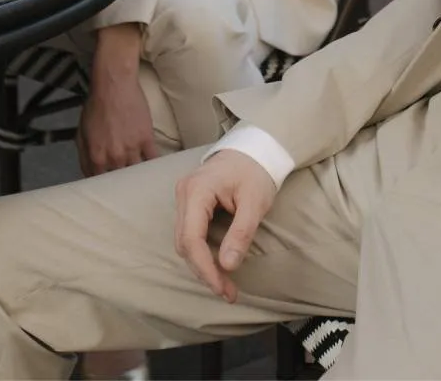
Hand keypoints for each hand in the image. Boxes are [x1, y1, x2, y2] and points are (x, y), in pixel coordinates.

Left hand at [78, 23, 156, 175]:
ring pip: (136, 173)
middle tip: (125, 190)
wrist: (113, 86)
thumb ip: (84, 157)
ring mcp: (131, 149)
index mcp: (96, 157)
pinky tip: (154, 172)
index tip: (109, 190)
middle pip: (120, 181)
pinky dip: (153, 167)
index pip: (100, 183)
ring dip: (138, 178)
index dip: (104, 187)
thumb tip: (89, 173)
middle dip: (121, 185)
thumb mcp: (81, 132)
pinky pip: (152, 160)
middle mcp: (114, 157)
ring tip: (141, 185)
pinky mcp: (146, 140)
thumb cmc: (97, 106)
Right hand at [174, 149, 277, 302]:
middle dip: (204, 271)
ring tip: (224, 284)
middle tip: (227, 292)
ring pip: (184, 241)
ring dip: (201, 265)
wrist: (254, 149)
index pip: (192, 239)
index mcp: (197, 190)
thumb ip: (241, 233)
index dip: (204, 268)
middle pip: (184, 243)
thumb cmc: (256, 171)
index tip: (221, 288)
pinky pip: (189, 233)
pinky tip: (216, 265)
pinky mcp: (189, 202)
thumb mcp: (255, 202)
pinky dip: (200, 253)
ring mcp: (183, 197)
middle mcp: (184, 193)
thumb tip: (227, 266)